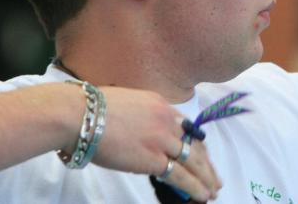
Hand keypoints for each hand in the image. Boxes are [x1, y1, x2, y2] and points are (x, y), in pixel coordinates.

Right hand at [83, 87, 220, 200]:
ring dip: (205, 178)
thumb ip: (142, 116)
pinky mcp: (153, 158)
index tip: (203, 157)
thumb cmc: (91, 109)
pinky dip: (194, 187)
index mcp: (161, 105)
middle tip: (215, 178)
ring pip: (192, 161)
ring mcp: (162, 139)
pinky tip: (202, 195)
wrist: (81, 114)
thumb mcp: (128, 103)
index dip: (197, 146)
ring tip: (213, 190)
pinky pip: (180, 176)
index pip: (187, 129)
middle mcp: (167, 120)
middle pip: (194, 145)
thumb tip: (143, 132)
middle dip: (207, 164)